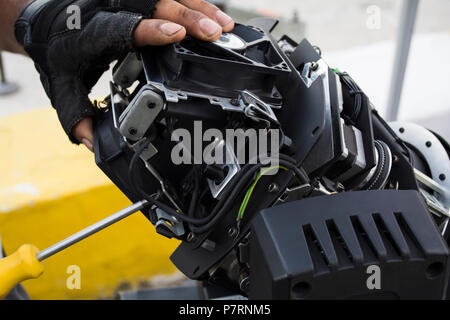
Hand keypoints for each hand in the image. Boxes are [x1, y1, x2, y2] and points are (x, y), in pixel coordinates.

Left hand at [14, 0, 233, 151]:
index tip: (175, 35)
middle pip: (154, 5)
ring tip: (223, 28)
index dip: (150, 30)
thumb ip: (76, 115)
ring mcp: (125, 0)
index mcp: (92, 32)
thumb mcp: (61, 85)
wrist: (45, 18)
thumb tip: (91, 143)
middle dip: (187, 18)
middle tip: (213, 34)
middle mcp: (110, 8)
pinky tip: (215, 16)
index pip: (125, 28)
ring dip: (198, 10)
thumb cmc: (56, 51)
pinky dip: (194, 5)